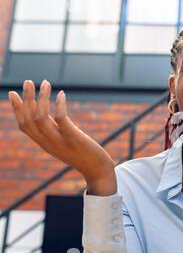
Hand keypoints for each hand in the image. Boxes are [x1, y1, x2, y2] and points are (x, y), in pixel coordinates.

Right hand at [8, 80, 116, 194]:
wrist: (98, 170)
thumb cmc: (83, 154)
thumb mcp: (63, 142)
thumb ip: (54, 130)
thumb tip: (50, 115)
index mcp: (44, 144)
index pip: (24, 126)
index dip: (17, 109)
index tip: (13, 93)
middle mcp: (48, 144)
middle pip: (29, 120)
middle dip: (26, 99)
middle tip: (27, 81)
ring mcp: (60, 142)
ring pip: (41, 118)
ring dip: (41, 98)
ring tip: (45, 83)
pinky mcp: (74, 139)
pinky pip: (61, 119)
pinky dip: (59, 105)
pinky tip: (62, 94)